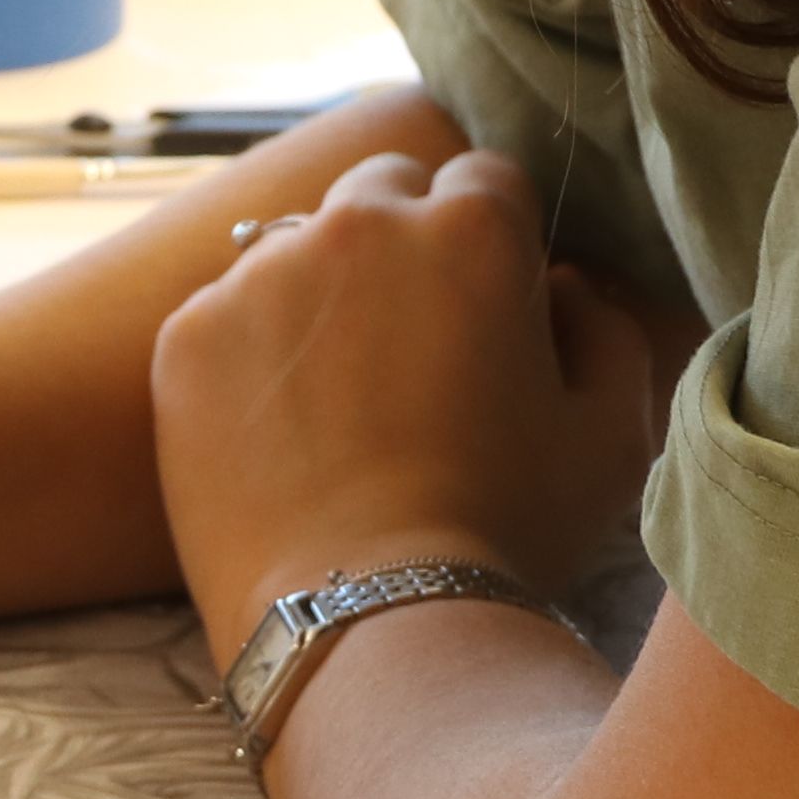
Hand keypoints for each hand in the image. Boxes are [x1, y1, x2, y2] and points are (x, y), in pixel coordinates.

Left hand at [149, 147, 667, 660]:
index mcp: (471, 227)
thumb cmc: (506, 531)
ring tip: (341, 398)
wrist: (365, 619)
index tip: (490, 303)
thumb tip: (561, 285)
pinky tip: (280, 433)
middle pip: (382, 190)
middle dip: (403, 240)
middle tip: (413, 342)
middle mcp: (358, 225)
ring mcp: (260, 275)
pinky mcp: (188, 336)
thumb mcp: (610, 432)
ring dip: (322, 294)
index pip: (484, 179)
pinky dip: (251, 355)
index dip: (495, 240)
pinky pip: (226, 315)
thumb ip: (604, 328)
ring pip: (296, 249)